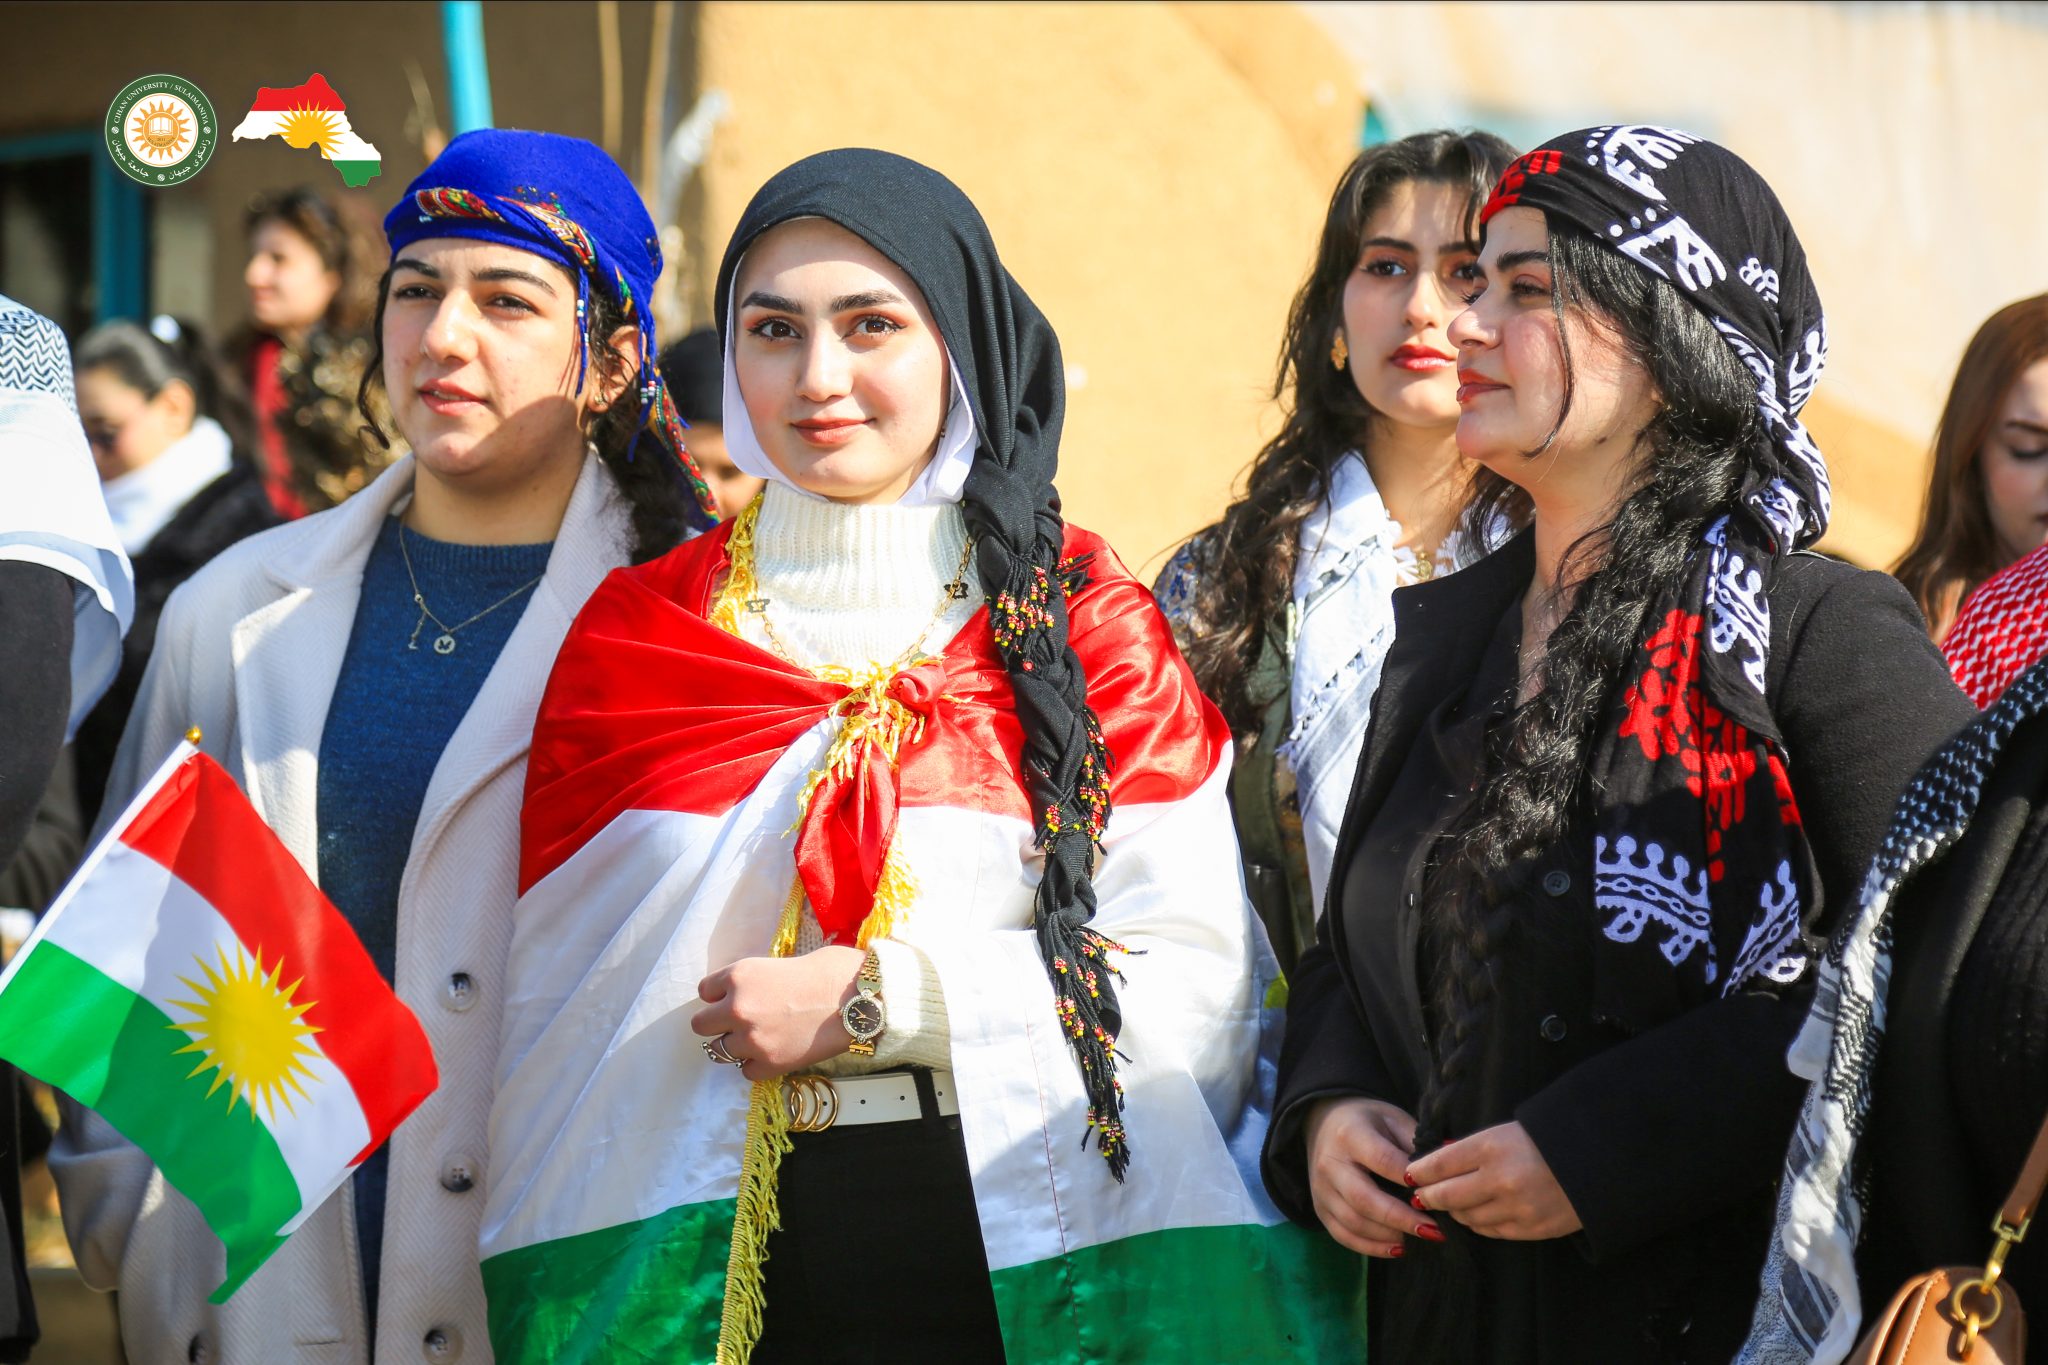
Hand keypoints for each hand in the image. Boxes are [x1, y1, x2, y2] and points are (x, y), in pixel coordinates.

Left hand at [691, 946, 865, 1081]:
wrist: (857, 999)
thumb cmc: (827, 972)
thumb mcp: (777, 964)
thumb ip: (752, 981)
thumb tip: (741, 995)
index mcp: (738, 976)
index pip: (705, 991)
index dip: (720, 995)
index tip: (734, 997)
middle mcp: (737, 1008)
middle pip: (701, 1025)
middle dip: (718, 1023)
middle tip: (741, 1021)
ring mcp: (751, 1039)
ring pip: (719, 1051)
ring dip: (736, 1045)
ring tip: (760, 1037)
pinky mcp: (768, 1064)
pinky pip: (745, 1071)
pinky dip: (756, 1064)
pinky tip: (775, 1051)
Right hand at [1304, 1097, 1441, 1257]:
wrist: (1324, 1122)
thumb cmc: (1369, 1121)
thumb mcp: (1393, 1118)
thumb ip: (1417, 1142)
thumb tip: (1452, 1165)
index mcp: (1350, 1134)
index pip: (1382, 1160)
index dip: (1410, 1181)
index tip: (1438, 1195)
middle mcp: (1330, 1163)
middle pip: (1364, 1199)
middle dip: (1402, 1219)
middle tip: (1434, 1231)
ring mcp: (1320, 1189)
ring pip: (1353, 1222)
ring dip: (1390, 1236)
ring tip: (1420, 1239)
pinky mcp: (1319, 1208)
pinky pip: (1343, 1235)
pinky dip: (1371, 1248)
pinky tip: (1397, 1248)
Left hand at [1405, 1120, 1581, 1240]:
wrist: (1598, 1159)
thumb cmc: (1547, 1138)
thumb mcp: (1506, 1131)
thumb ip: (1470, 1148)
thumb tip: (1435, 1161)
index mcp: (1492, 1146)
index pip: (1439, 1163)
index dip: (1418, 1171)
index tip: (1409, 1174)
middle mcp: (1501, 1179)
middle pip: (1445, 1196)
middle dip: (1428, 1196)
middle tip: (1420, 1195)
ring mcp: (1517, 1208)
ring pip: (1466, 1217)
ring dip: (1454, 1211)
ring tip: (1451, 1202)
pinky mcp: (1532, 1229)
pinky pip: (1491, 1231)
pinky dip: (1479, 1223)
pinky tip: (1477, 1213)